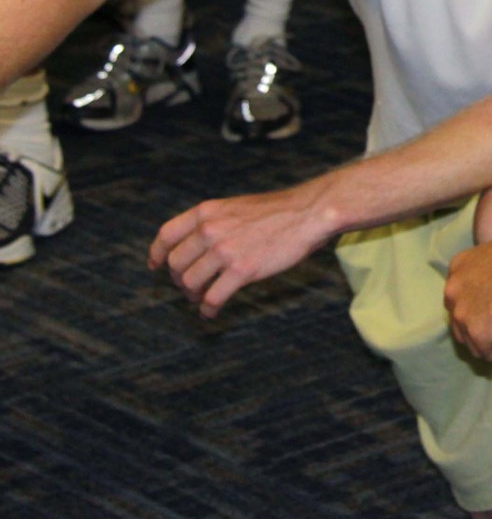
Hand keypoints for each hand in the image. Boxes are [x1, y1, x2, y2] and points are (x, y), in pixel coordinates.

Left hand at [147, 184, 332, 317]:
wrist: (308, 213)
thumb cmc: (278, 211)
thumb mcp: (237, 206)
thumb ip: (215, 222)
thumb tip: (198, 244)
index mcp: (207, 212)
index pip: (167, 235)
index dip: (157, 253)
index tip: (156, 265)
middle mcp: (210, 230)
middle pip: (176, 264)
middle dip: (180, 279)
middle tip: (190, 287)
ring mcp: (225, 250)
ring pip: (191, 282)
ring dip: (193, 295)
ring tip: (202, 299)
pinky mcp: (242, 270)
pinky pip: (213, 297)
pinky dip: (208, 308)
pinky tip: (212, 312)